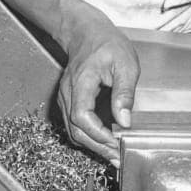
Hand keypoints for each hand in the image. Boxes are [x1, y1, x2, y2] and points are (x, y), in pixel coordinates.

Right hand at [56, 10, 139, 161]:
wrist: (87, 32)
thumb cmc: (107, 44)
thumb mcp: (125, 64)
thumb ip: (124, 93)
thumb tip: (125, 121)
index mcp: (81, 82)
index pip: (82, 117)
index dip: (98, 135)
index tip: (116, 143)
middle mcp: (67, 93)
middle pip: (76, 130)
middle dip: (97, 147)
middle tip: (118, 157)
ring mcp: (65, 97)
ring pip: (73, 131)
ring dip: (92, 145)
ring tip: (113, 154)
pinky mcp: (68, 101)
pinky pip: (74, 124)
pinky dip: (88, 137)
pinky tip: (104, 141)